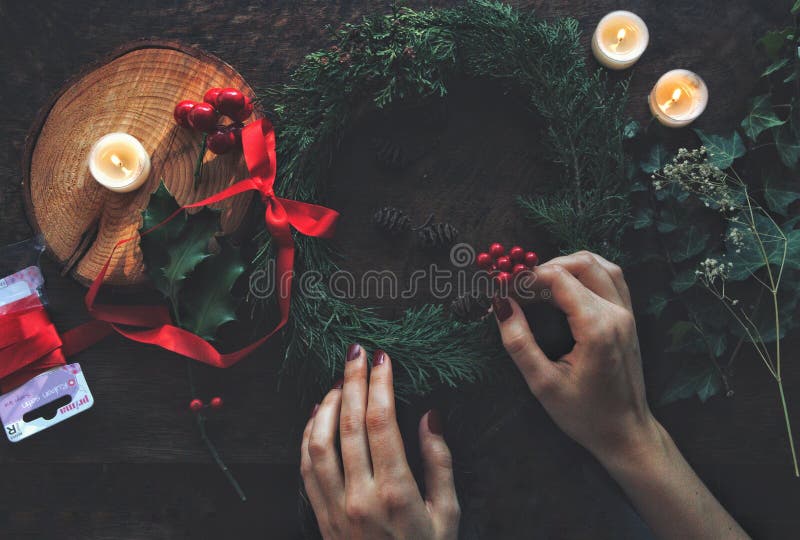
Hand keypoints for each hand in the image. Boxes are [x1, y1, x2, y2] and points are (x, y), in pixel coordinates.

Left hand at [300, 345, 459, 539]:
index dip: (380, 385)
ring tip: (339, 380)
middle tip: (357, 352)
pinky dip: (308, 434)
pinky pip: (305, 467)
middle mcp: (359, 496)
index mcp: (395, 493)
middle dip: (353, 381)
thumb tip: (431, 415)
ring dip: (326, 404)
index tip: (383, 359)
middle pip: (349, 424)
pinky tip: (318, 416)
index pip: (381, 423)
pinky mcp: (320, 515)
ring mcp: (334, 507)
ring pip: (319, 441)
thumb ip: (439, 463)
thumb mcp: (447, 514)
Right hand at [492, 251, 657, 462]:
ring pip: (599, 265)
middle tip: (518, 286)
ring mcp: (627, 314)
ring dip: (567, 264)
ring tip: (539, 283)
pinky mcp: (629, 318)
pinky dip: (586, 272)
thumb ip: (519, 342)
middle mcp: (617, 314)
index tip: (503, 287)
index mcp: (597, 328)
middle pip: (581, 263)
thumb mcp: (543, 384)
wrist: (626, 434)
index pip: (559, 279)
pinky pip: (611, 278)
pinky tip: (566, 286)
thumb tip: (500, 305)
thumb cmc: (585, 415)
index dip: (526, 277)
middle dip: (544, 267)